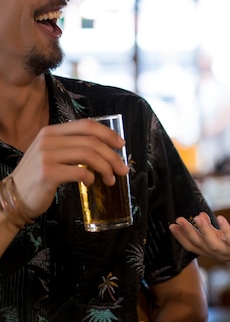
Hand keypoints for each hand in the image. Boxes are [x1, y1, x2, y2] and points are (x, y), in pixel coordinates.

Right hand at [9, 119, 128, 218]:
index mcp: (52, 132)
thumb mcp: (53, 153)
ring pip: (90, 156)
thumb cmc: (39, 176)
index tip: (121, 144)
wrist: (14, 197)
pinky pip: (80, 172)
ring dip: (106, 168)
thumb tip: (106, 148)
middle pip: (92, 142)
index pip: (86, 125)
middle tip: (123, 169)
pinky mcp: (47, 173)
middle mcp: (48, 140)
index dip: (108, 133)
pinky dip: (91, 178)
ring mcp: (46, 156)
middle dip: (113, 156)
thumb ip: (73, 146)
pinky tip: (90, 183)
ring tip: (111, 179)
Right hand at [169, 212, 229, 269]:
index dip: (181, 237)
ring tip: (197, 217)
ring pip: (213, 244)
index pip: (193, 247)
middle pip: (200, 245)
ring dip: (204, 231)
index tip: (171, 225)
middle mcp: (219, 254)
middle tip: (178, 219)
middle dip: (188, 233)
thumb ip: (211, 230)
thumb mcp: (224, 238)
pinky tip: (220, 218)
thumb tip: (198, 216)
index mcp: (212, 252)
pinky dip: (226, 229)